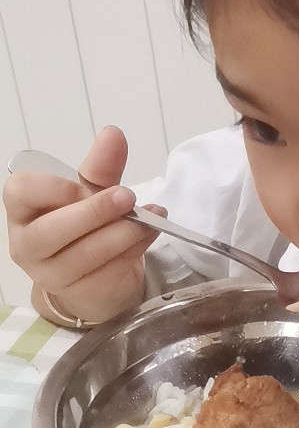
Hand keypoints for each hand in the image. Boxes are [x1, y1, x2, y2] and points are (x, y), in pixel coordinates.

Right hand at [4, 127, 163, 323]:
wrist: (95, 277)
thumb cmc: (85, 226)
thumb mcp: (92, 193)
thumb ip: (101, 167)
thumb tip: (113, 133)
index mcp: (23, 211)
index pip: (20, 193)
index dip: (52, 189)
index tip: (82, 186)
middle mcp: (28, 245)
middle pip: (51, 231)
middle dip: (93, 212)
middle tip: (128, 197)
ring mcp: (52, 275)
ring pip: (84, 254)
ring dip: (123, 233)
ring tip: (150, 218)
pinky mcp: (82, 294)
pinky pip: (108, 272)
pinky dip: (134, 251)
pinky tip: (149, 235)